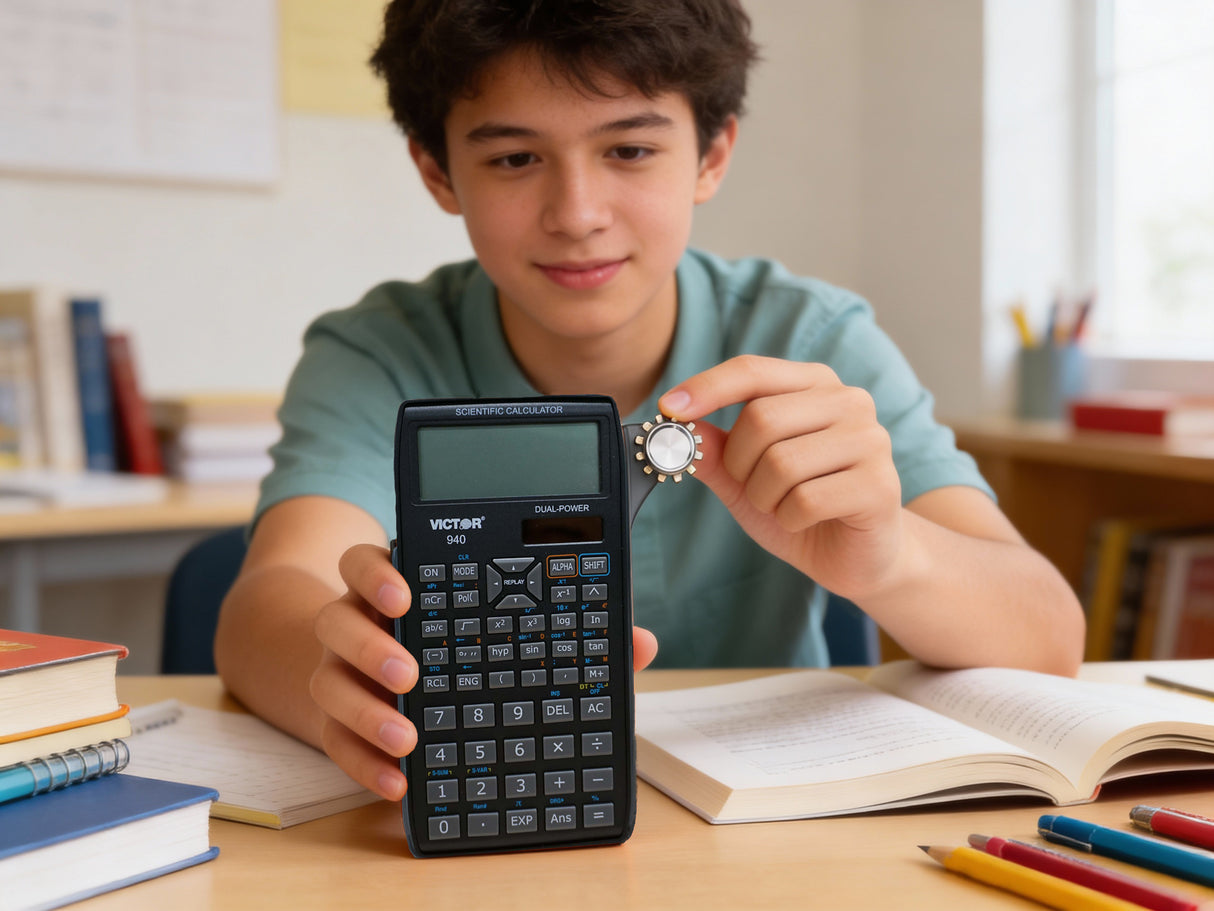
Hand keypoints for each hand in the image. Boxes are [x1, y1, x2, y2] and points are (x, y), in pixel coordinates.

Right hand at [309, 544, 660, 801]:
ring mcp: (340, 674)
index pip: (367, 561)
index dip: (378, 571)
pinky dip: (362, 763)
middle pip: (337, 619)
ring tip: (408, 737)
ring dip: (364, 710)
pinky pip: (333, 742)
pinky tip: (398, 782)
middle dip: (370, 645)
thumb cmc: (462, 645)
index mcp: (396, 587)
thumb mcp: (503, 628)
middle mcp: (358, 624)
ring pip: (327, 682)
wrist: (381, 678)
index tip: (407, 590)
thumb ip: (568, 630)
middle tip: (410, 673)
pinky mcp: (334, 724)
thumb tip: (640, 643)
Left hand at [659, 355, 905, 601]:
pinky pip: (805, 500)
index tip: (668, 408)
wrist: (855, 556)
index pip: (752, 370)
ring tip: (784, 506)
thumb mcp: (745, 477)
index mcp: (814, 385)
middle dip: (740, 464)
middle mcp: (849, 401)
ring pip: (781, 462)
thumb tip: (675, 425)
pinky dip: (789, 519)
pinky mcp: (879, 484)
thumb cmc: (800, 507)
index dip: (707, 387)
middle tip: (753, 486)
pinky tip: (806, 521)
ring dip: (765, 497)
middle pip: (761, 419)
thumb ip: (714, 450)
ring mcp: (870, 440)